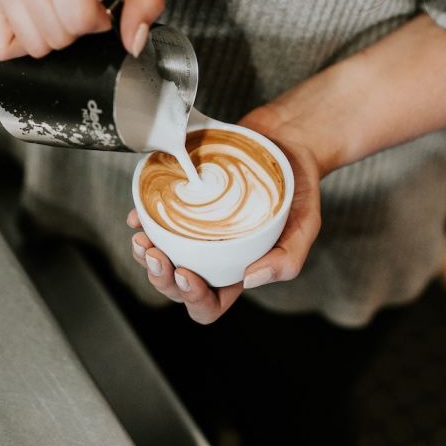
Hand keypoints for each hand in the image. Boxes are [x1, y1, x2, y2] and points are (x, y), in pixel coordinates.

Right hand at [0, 0, 164, 59]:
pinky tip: (41, 13)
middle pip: (56, 36)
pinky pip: (3, 46)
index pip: (79, 18)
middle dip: (79, 27)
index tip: (103, 0)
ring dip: (55, 33)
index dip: (101, 20)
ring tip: (62, 0)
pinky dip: (27, 39)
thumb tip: (134, 42)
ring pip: (32, 46)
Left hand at [126, 107, 323, 323]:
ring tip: (142, 239)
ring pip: (161, 257)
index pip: (209, 304)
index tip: (186, 273)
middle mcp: (212, 256)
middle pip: (176, 285)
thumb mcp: (306, 224)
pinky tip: (138, 216)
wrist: (288, 141)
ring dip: (145, 256)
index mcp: (237, 271)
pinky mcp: (185, 204)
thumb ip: (288, 258)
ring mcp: (195, 231)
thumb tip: (250, 280)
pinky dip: (142, 221)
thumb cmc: (298, 187)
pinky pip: (155, 220)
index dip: (192, 298)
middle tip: (155, 254)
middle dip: (160, 277)